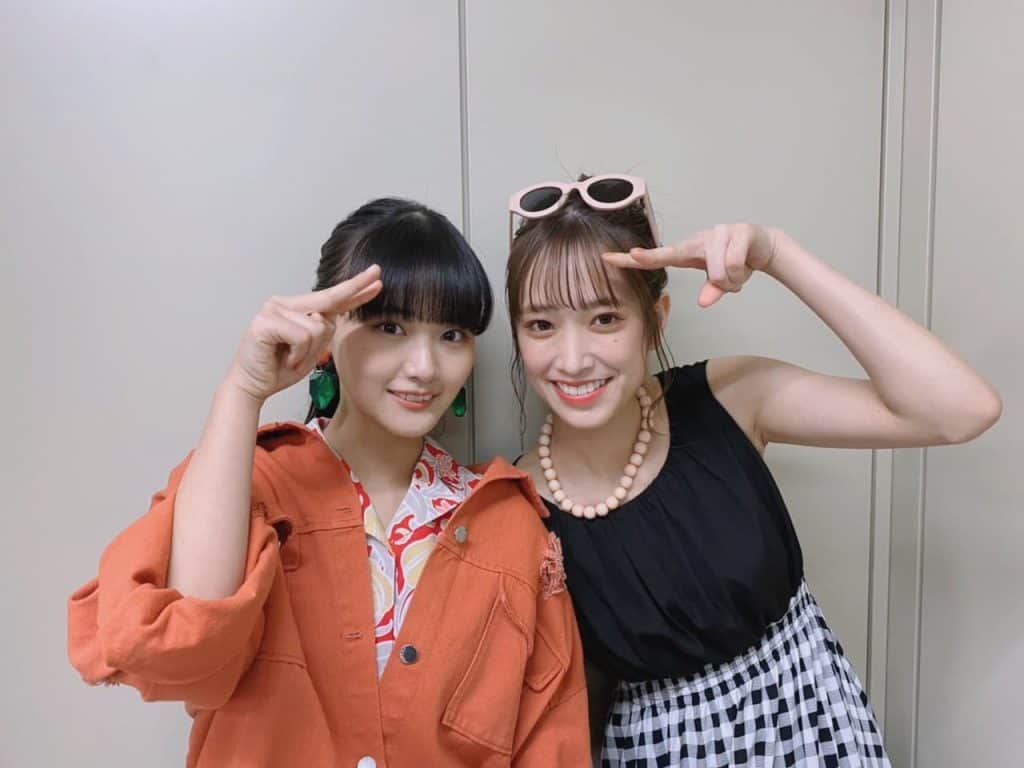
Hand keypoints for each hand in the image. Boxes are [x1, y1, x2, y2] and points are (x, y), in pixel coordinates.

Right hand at [225, 265, 381, 402]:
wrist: (253, 386)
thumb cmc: (280, 369)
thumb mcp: (311, 350)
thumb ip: (323, 331)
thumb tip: (332, 315)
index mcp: (296, 309)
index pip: (331, 299)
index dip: (354, 290)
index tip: (375, 279)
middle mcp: (283, 303)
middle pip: (328, 299)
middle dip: (354, 289)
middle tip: (376, 271)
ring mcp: (273, 309)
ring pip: (318, 326)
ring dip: (309, 352)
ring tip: (292, 360)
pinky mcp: (264, 322)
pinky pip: (302, 336)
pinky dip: (298, 354)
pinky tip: (285, 359)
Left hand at [603, 223, 776, 307]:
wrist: (763, 245)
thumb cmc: (734, 262)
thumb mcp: (721, 282)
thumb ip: (712, 291)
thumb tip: (704, 302)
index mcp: (689, 251)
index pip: (658, 256)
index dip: (635, 259)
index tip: (609, 258)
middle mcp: (701, 238)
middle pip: (684, 259)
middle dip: (690, 270)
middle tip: (718, 276)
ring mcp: (719, 232)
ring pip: (719, 271)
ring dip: (731, 281)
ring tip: (736, 274)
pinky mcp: (739, 231)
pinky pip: (734, 266)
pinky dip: (741, 275)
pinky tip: (745, 266)